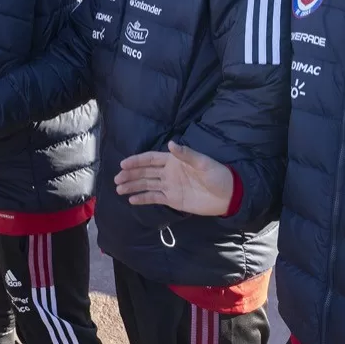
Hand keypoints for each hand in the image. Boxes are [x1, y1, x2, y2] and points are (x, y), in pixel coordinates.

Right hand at [115, 141, 234, 216]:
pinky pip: (154, 198)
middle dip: (130, 174)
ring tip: (119, 189)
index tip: (123, 164)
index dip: (137, 161)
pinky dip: (143, 198)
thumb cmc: (217, 175)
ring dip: (133, 186)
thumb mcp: (203, 163)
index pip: (151, 159)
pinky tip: (131, 200)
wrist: (228, 196)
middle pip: (145, 172)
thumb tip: (170, 143)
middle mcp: (168, 172)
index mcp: (174, 161)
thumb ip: (186, 154)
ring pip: (147, 185)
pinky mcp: (172, 200)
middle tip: (117, 178)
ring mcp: (169, 186)